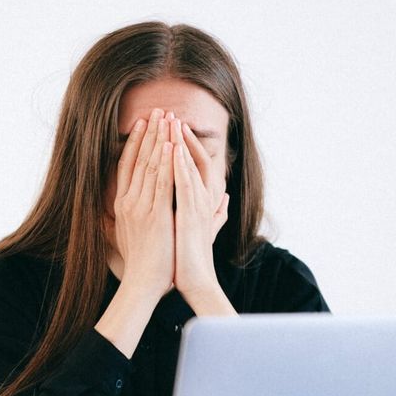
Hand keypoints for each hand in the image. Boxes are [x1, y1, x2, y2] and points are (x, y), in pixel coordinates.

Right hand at [109, 107, 175, 300]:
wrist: (143, 284)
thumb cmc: (141, 264)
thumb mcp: (128, 235)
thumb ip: (128, 218)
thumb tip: (119, 210)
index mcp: (123, 205)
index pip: (127, 166)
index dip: (135, 142)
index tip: (143, 123)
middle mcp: (128, 202)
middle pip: (138, 159)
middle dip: (149, 133)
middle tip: (158, 110)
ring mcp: (140, 207)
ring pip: (150, 166)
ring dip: (159, 139)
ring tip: (167, 118)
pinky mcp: (155, 215)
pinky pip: (161, 182)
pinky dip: (166, 162)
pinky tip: (171, 144)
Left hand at [171, 116, 229, 297]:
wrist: (196, 282)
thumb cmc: (193, 258)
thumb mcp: (203, 229)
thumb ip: (216, 213)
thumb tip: (226, 200)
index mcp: (203, 201)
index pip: (195, 164)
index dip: (184, 145)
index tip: (171, 127)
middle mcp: (204, 199)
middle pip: (193, 159)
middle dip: (180, 136)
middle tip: (168, 113)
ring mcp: (198, 206)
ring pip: (189, 167)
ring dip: (180, 143)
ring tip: (170, 121)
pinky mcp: (191, 215)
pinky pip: (184, 184)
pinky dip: (179, 165)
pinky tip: (171, 149)